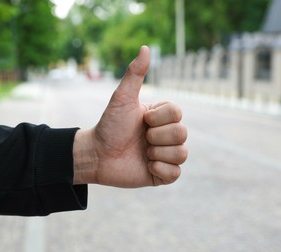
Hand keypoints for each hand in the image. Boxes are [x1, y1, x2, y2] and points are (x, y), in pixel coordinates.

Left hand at [73, 46, 187, 187]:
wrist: (97, 155)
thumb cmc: (109, 125)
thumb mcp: (122, 98)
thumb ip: (135, 74)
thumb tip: (145, 47)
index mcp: (161, 117)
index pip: (178, 114)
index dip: (159, 119)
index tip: (141, 121)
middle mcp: (167, 135)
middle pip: (182, 134)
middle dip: (156, 137)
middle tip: (141, 139)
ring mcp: (166, 155)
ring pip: (182, 154)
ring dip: (157, 153)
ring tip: (142, 153)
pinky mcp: (162, 175)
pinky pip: (176, 174)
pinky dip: (160, 170)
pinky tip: (146, 166)